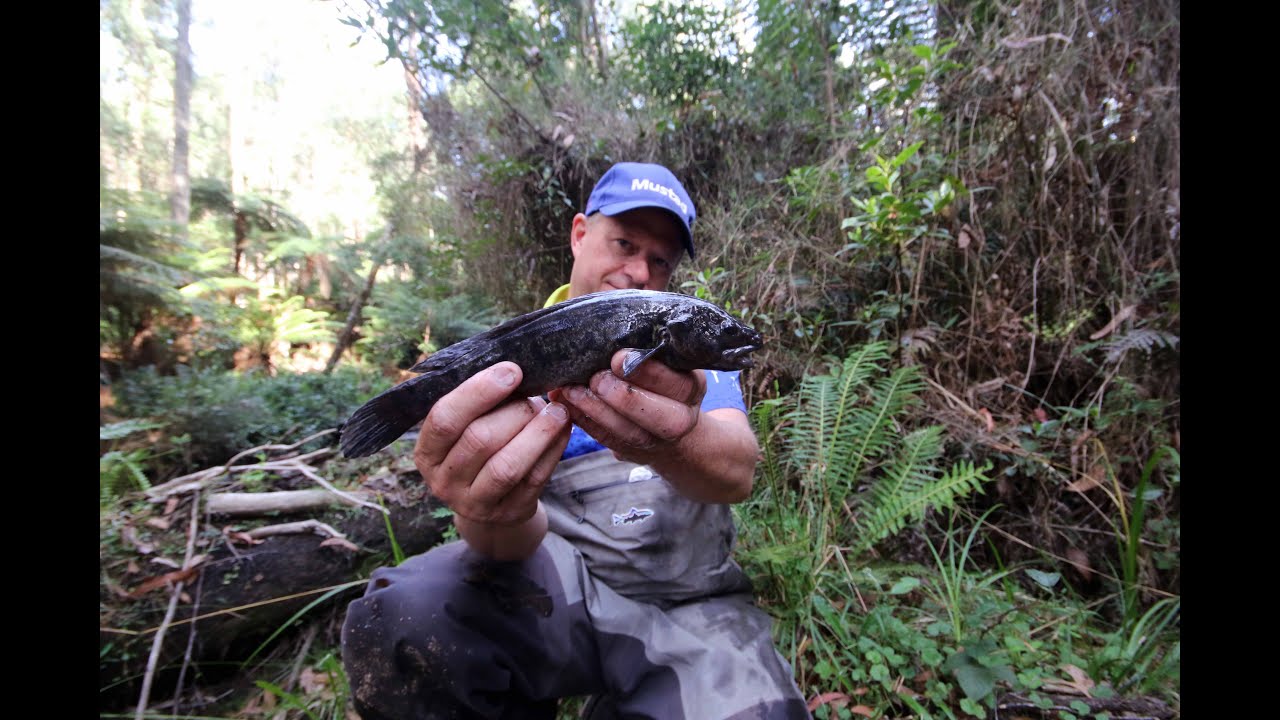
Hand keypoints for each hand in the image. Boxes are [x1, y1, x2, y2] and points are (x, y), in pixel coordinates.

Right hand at [413, 362, 570, 525]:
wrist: (491, 500)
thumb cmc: (477, 446)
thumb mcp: (465, 426)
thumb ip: (478, 401)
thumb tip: (512, 369)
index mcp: (427, 452)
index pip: (444, 418)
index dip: (478, 392)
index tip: (512, 371)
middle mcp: (444, 481)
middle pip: (479, 440)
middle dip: (515, 411)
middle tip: (536, 395)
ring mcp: (476, 503)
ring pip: (507, 466)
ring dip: (538, 432)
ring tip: (557, 411)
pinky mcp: (509, 512)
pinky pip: (534, 479)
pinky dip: (552, 450)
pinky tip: (562, 430)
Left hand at [555, 349, 706, 463]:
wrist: (674, 428)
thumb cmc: (665, 380)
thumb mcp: (670, 361)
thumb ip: (651, 345)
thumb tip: (620, 321)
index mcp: (691, 389)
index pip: (676, 383)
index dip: (647, 372)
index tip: (618, 357)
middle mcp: (680, 419)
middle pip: (655, 415)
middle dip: (622, 396)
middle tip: (596, 378)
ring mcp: (654, 441)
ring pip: (625, 430)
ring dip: (594, 409)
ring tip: (571, 390)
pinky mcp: (630, 450)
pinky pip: (605, 438)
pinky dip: (583, 420)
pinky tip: (566, 402)